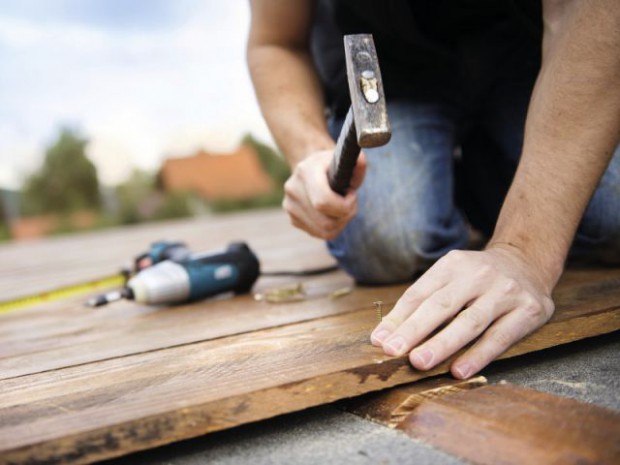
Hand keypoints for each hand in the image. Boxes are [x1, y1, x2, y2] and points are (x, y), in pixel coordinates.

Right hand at [282, 150, 365, 239]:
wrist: (310, 169)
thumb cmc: (331, 166)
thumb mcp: (345, 161)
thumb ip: (357, 164)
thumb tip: (361, 160)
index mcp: (306, 171)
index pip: (323, 202)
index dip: (344, 205)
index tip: (352, 195)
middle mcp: (293, 189)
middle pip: (326, 222)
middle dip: (346, 215)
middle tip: (350, 203)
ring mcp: (290, 206)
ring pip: (325, 231)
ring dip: (341, 223)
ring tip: (343, 207)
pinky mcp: (293, 219)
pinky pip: (320, 234)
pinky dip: (333, 227)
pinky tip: (333, 213)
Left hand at [370, 246, 554, 378]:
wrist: (527, 262)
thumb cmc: (476, 278)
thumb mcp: (448, 278)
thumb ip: (419, 304)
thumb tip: (383, 337)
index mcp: (453, 264)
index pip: (420, 293)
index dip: (398, 318)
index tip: (380, 342)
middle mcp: (478, 275)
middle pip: (442, 305)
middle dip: (415, 330)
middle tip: (393, 351)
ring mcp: (505, 292)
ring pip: (469, 322)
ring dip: (442, 344)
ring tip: (420, 362)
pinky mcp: (528, 311)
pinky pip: (499, 338)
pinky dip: (478, 355)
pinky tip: (459, 370)